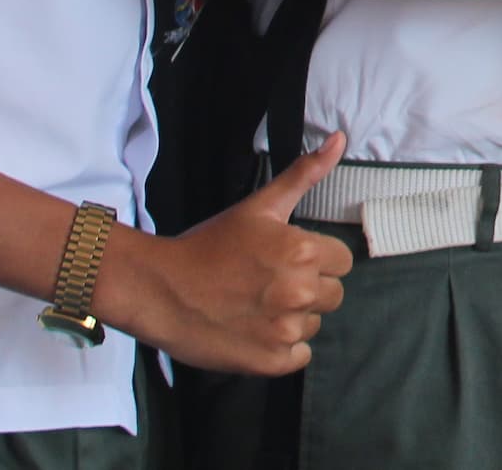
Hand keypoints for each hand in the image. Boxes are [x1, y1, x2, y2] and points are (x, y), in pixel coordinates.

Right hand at [98, 133, 354, 376]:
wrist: (159, 290)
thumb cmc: (208, 246)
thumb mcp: (259, 206)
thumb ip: (304, 174)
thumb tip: (340, 140)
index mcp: (303, 252)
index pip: (342, 262)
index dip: (316, 260)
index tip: (286, 261)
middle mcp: (300, 292)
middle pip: (332, 294)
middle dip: (307, 288)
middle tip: (268, 284)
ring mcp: (284, 330)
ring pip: (314, 324)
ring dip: (293, 318)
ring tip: (256, 306)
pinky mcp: (270, 362)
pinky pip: (299, 356)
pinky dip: (281, 349)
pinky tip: (255, 331)